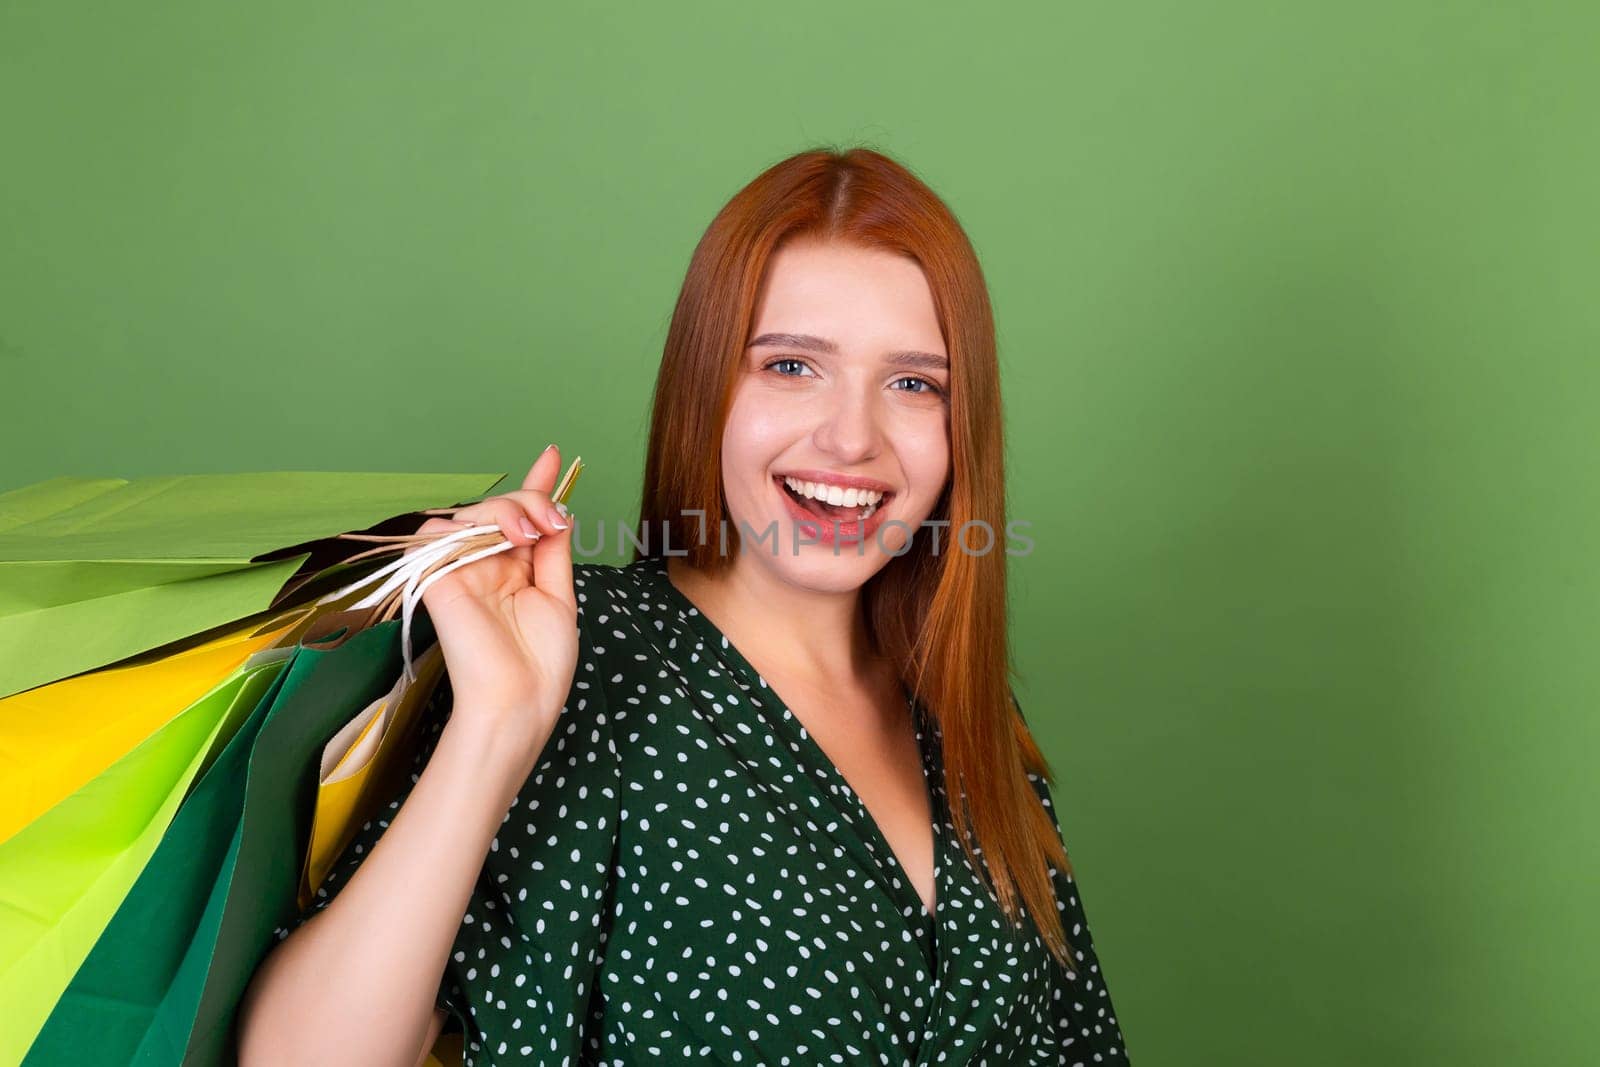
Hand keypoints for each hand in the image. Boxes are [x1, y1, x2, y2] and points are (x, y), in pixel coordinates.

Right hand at [405, 444, 578, 769]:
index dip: (537, 483)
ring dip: (505, 510)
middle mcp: (487, 565)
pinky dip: (462, 525)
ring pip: (470, 512)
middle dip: (529, 501)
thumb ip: (554, 552)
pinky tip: (495, 540)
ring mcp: (461, 570)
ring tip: (528, 534)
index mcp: (516, 571)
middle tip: (550, 523)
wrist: (519, 701)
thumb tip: (560, 511)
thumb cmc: (541, 662)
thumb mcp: (559, 597)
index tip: (555, 454)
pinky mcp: (436, 579)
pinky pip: (433, 533)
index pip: (522, 516)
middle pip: (500, 507)